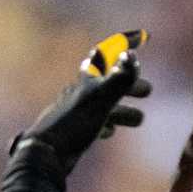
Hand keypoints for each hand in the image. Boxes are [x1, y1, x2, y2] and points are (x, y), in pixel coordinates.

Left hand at [15, 35, 149, 172]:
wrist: (45, 155)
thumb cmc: (73, 125)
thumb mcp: (100, 99)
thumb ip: (119, 79)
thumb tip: (131, 56)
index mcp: (88, 79)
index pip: (109, 52)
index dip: (126, 42)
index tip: (144, 36)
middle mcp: (83, 92)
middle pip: (110, 80)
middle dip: (129, 83)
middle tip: (147, 91)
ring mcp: (79, 112)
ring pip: (106, 105)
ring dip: (124, 110)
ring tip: (139, 119)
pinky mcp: (75, 131)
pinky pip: (94, 123)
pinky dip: (106, 125)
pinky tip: (108, 132)